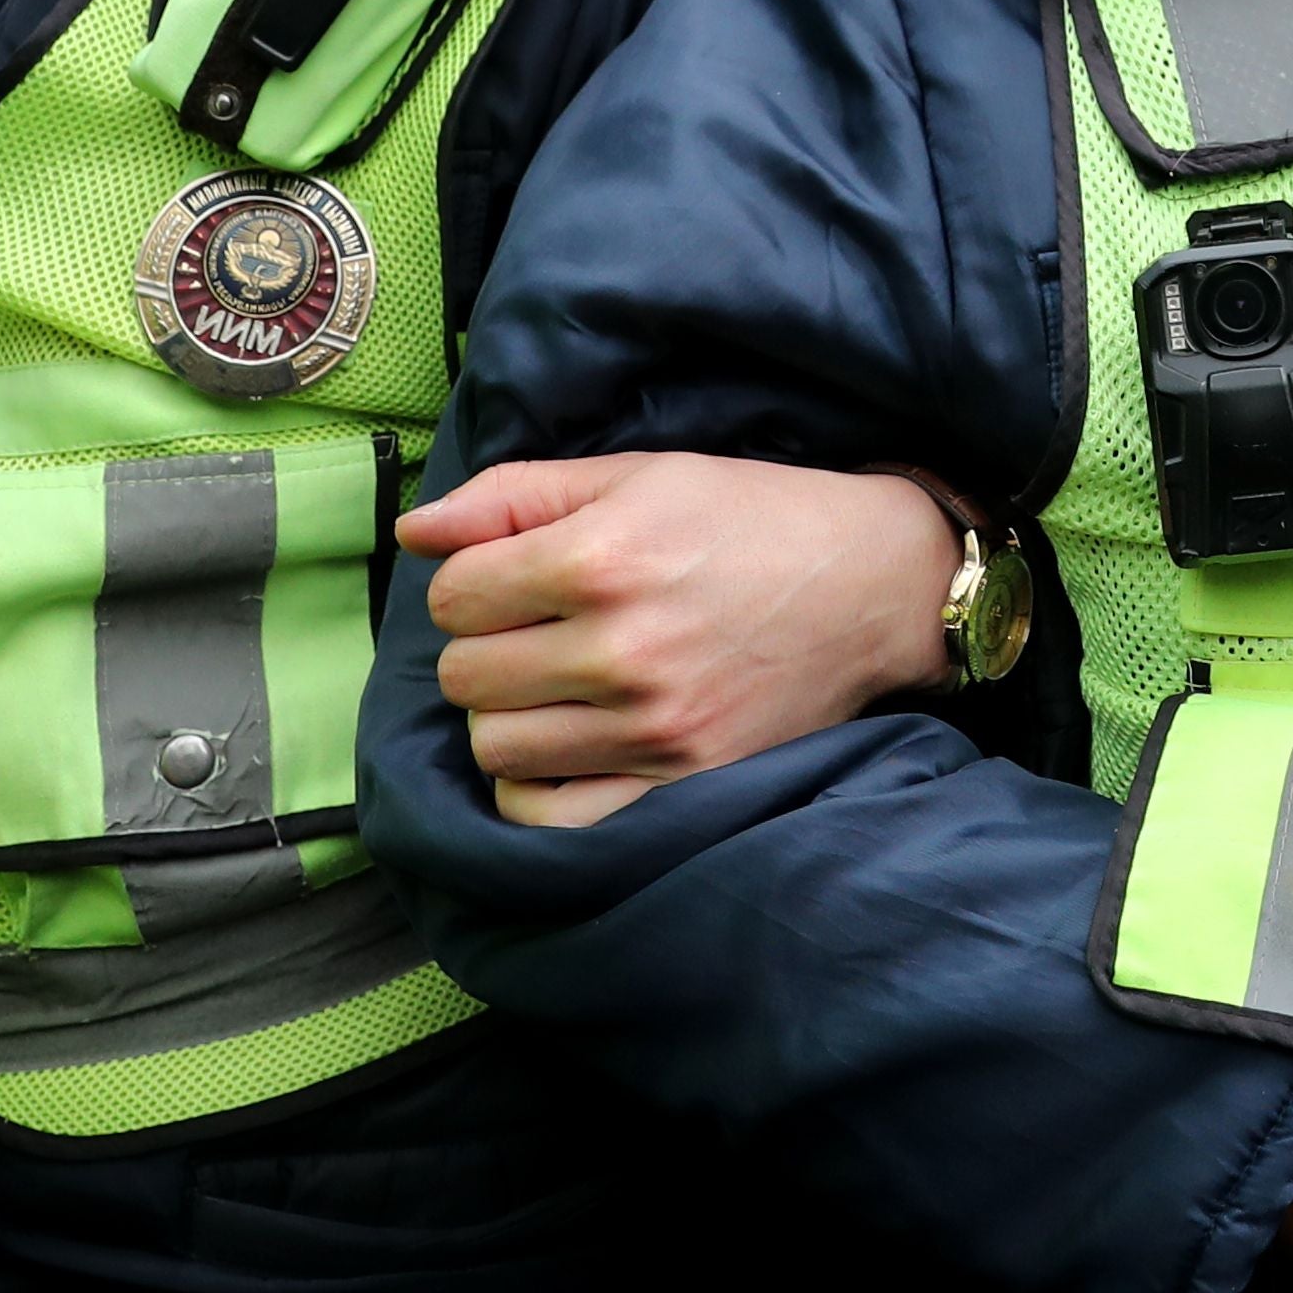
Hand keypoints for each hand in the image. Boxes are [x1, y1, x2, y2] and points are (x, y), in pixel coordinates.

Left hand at [397, 454, 961, 825]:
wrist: (876, 586)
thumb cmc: (752, 518)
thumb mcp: (639, 476)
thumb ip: (516, 495)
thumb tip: (416, 529)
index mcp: (602, 558)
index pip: (453, 596)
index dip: (472, 581)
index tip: (516, 577)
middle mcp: (620, 649)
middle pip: (464, 675)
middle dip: (487, 648)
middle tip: (539, 631)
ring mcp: (651, 726)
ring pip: (495, 746)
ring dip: (510, 714)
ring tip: (558, 685)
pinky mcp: (680, 781)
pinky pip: (547, 815)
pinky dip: (535, 786)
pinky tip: (566, 744)